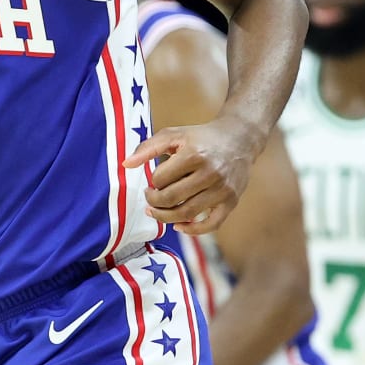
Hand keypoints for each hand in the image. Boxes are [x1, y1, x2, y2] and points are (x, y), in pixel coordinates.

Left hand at [125, 115, 259, 233]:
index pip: (161, 178)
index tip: (153, 180)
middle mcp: (210, 173)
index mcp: (194, 154)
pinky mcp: (231, 201)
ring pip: (187, 213)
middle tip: (149, 198)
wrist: (239, 138)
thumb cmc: (201, 137)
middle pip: (171, 199)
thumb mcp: (174, 134)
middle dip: (154, 201)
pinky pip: (211, 224)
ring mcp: (222, 190)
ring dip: (166, 217)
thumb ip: (148, 148)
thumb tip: (126, 164)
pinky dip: (192, 230)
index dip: (152, 181)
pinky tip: (179, 226)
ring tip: (156, 211)